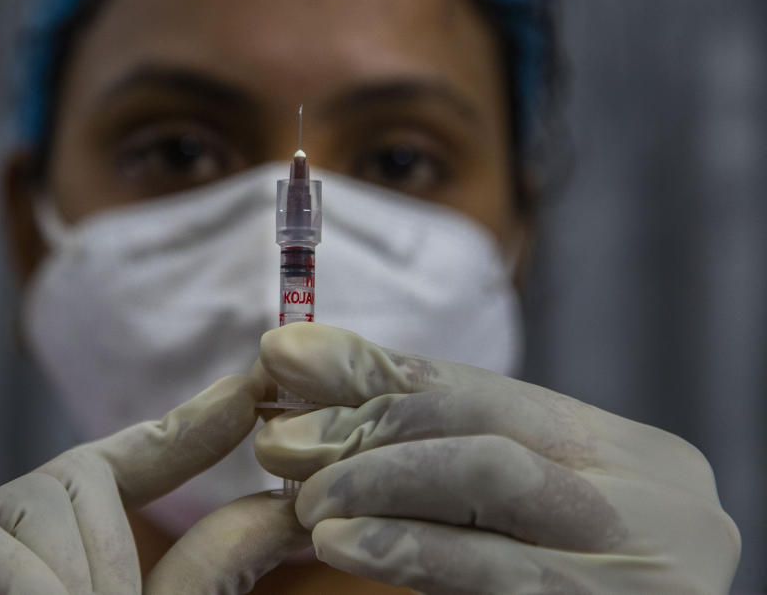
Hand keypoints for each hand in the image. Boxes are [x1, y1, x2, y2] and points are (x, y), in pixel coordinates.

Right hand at [0, 373, 308, 594]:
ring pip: (43, 502)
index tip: (257, 385)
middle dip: (113, 556)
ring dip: (74, 583)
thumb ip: (210, 569)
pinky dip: (27, 588)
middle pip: (84, 478)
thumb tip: (288, 512)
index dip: (198, 420)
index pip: (143, 456)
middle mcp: (22, 523)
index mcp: (82, 537)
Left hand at [255, 323, 740, 593]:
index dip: (373, 368)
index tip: (284, 353)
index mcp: (621, 450)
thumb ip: (445, 451)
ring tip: (305, 499)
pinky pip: (498, 572)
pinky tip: (345, 545)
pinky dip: (412, 549)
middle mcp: (644, 488)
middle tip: (281, 439)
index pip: (482, 388)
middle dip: (367, 422)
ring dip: (377, 479)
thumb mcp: (527, 508)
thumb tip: (314, 387)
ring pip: (489, 478)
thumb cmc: (581, 581)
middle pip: (484, 423)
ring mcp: (640, 553)